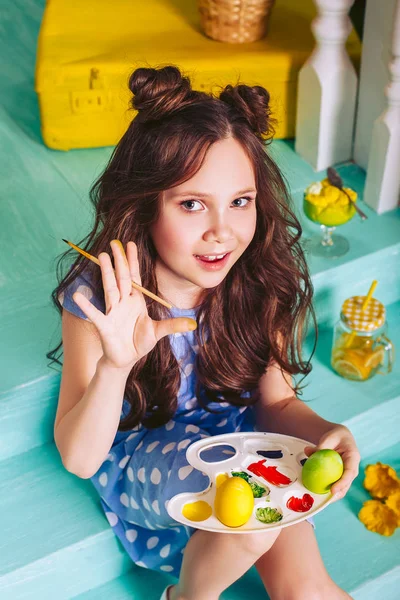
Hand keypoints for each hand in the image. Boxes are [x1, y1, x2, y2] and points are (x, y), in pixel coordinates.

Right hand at [72, 240, 196, 370]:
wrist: (125, 360)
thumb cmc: (139, 342)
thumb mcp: (158, 332)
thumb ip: (173, 325)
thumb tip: (193, 324)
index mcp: (136, 301)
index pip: (134, 277)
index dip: (132, 261)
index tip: (130, 244)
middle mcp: (123, 303)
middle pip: (121, 278)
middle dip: (119, 260)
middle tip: (114, 242)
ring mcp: (113, 312)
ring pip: (110, 288)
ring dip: (106, 273)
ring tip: (102, 256)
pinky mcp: (104, 325)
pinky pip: (95, 314)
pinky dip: (87, 306)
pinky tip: (78, 295)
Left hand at [304, 424, 359, 501]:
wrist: (340, 437)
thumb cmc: (336, 436)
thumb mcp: (329, 437)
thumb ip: (321, 446)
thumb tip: (309, 452)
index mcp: (353, 457)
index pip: (349, 472)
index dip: (342, 483)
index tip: (333, 490)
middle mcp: (352, 468)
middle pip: (347, 484)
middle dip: (337, 494)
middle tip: (325, 501)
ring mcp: (347, 473)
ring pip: (342, 488)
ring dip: (331, 495)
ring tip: (320, 500)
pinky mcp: (340, 476)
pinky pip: (335, 484)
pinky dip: (326, 489)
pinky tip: (317, 493)